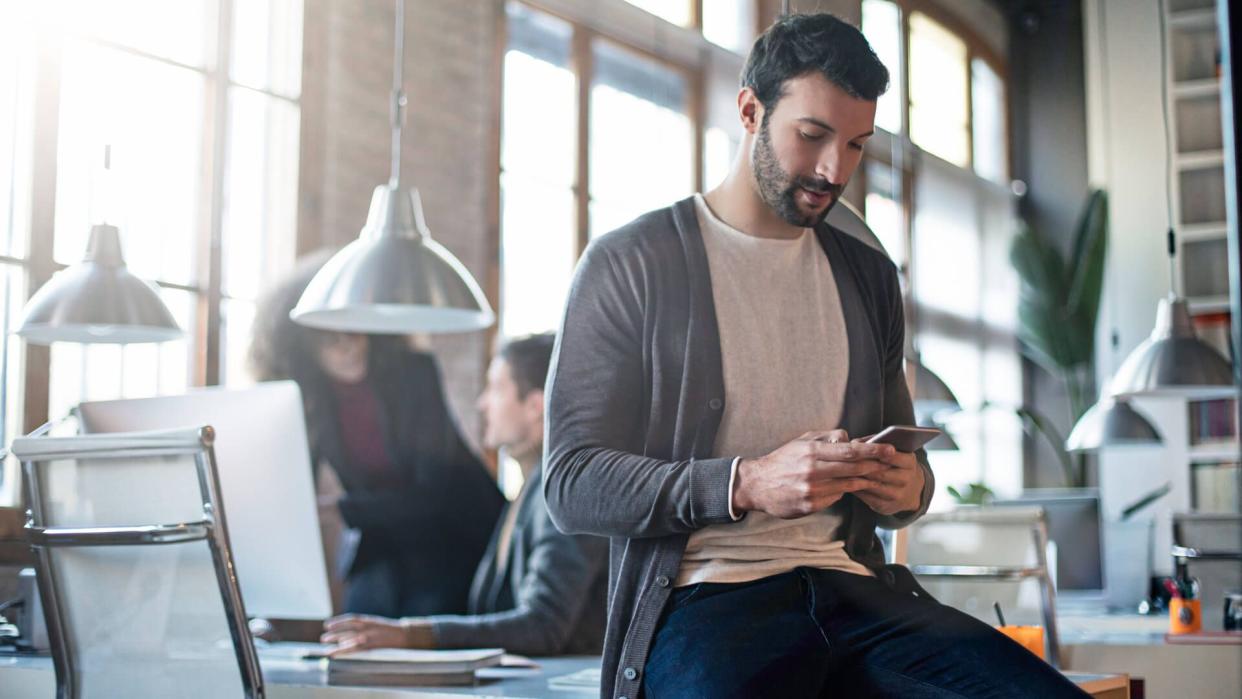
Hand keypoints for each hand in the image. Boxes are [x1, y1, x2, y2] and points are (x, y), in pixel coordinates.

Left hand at [319, 614, 435, 655]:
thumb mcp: (376, 625)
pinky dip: (346, 649)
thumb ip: (363, 628)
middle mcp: (369, 626)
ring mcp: (372, 636)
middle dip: (335, 633)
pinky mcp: (374, 645)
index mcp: (370, 620)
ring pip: (351, 639)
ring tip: (326, 648)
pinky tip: (338, 652)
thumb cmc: (391, 631)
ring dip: (337, 643)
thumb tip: (347, 635)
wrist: (407, 634)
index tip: (327, 624)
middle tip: (323, 637)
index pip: (351, 619)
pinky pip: (357, 648)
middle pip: (348, 628)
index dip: (338, 621)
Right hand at [732, 429, 897, 518]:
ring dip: (863, 480)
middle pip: (854, 468)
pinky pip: (835, 498)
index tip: (890, 449)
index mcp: (811, 452)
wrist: (757, 485)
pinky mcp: (810, 505)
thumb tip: (849, 438)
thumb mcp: (801, 441)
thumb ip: (826, 438)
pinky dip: (842, 492)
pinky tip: (847, 487)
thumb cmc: (782, 460)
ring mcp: (812, 490)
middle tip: (889, 462)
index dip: (873, 450)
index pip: (850, 451)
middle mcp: (813, 471)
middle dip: (875, 465)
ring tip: (874, 475)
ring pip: (848, 485)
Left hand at [851, 439, 924, 515]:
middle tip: (845, 459)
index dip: (874, 452)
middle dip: (862, 466)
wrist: (911, 491)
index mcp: (909, 463)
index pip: (892, 456)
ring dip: (857, 478)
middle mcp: (906, 479)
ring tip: (843, 470)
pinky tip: (846, 482)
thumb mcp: (895, 453)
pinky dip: (856, 489)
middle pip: (880, 472)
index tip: (857, 447)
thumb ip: (876, 445)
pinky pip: (867, 497)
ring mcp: (897, 495)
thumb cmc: (897, 465)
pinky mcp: (886, 506)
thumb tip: (854, 443)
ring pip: (873, 485)